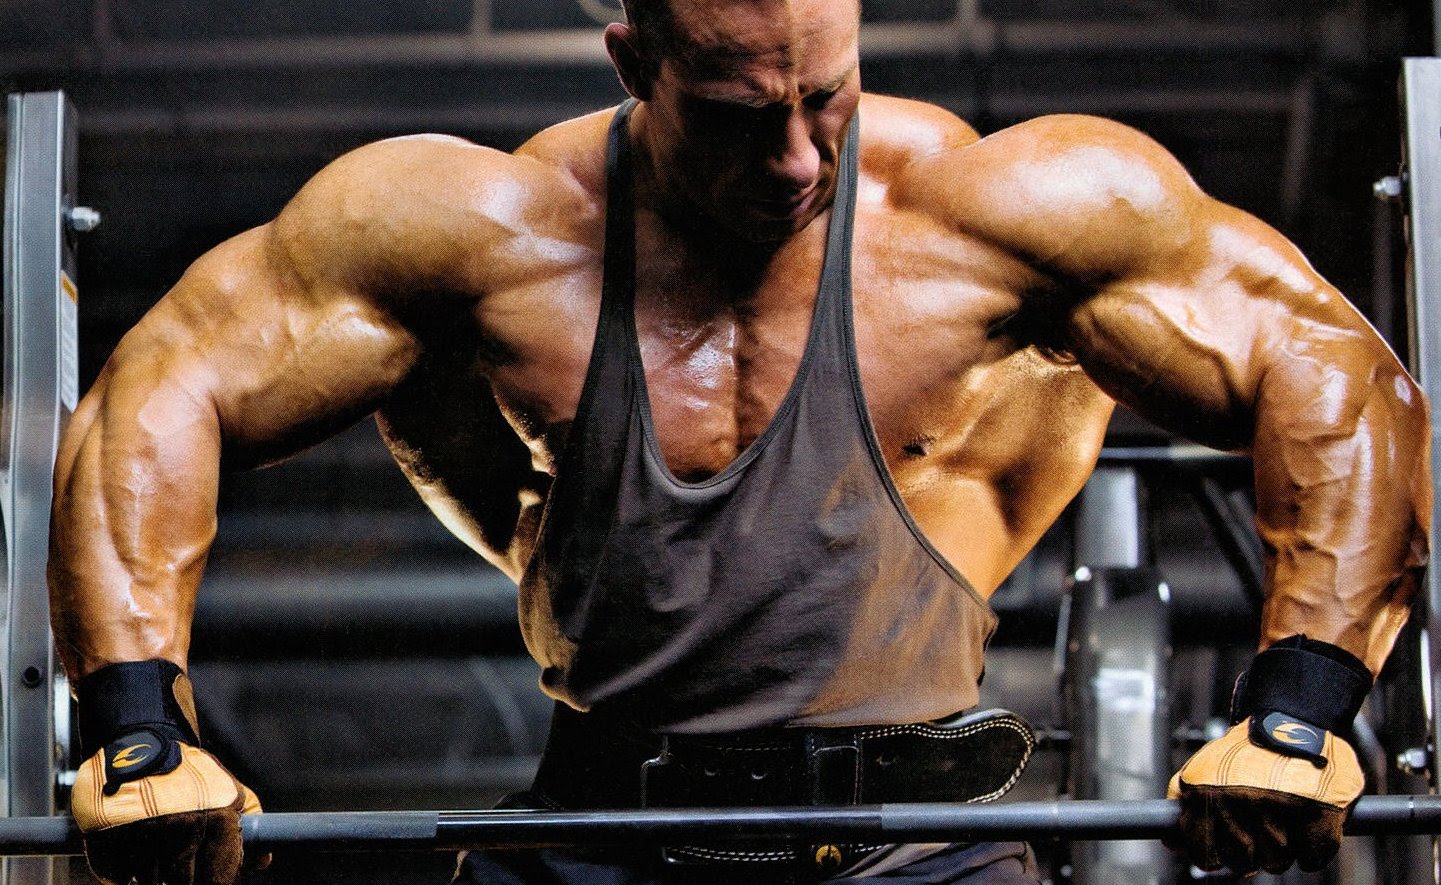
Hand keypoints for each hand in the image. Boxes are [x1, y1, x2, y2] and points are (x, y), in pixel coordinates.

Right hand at [72, 728, 264, 884]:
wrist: (139, 742)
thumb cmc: (188, 772)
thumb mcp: (226, 787)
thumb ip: (248, 821)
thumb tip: (262, 861)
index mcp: (217, 819)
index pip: (218, 877)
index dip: (213, 881)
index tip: (207, 878)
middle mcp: (183, 829)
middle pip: (184, 883)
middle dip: (182, 879)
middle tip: (177, 867)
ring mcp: (144, 836)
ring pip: (149, 882)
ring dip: (151, 874)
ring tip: (152, 853)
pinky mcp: (106, 839)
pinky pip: (116, 876)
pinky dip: (121, 871)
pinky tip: (129, 851)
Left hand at [1166, 717, 1362, 875]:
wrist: (1294, 716)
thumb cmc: (1250, 748)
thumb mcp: (1205, 768)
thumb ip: (1185, 803)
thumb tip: (1172, 845)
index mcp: (1207, 795)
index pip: (1204, 854)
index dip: (1215, 856)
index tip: (1224, 850)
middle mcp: (1239, 803)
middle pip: (1244, 862)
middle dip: (1250, 853)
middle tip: (1258, 833)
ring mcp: (1280, 810)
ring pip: (1279, 862)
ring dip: (1283, 849)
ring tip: (1283, 822)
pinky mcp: (1320, 815)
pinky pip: (1312, 857)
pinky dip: (1313, 848)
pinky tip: (1307, 826)